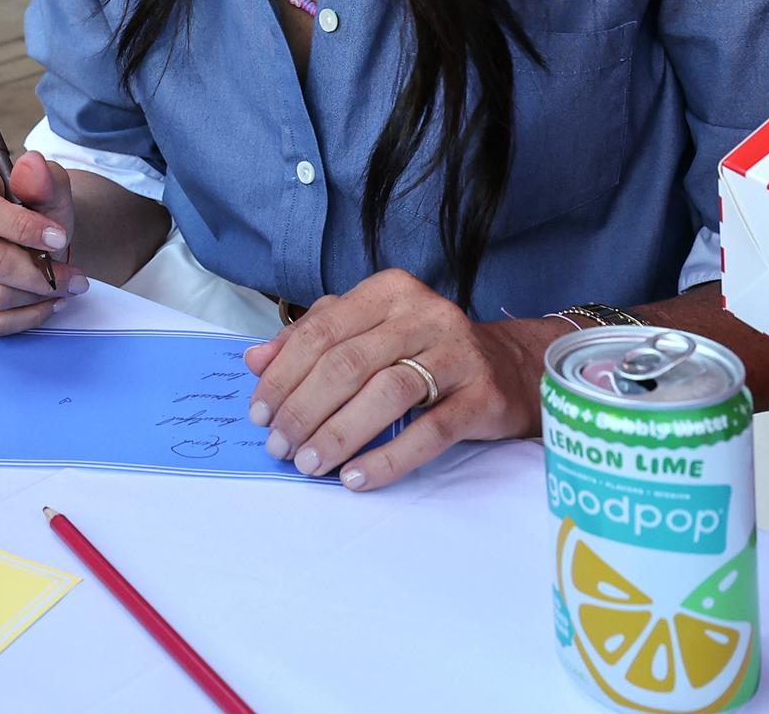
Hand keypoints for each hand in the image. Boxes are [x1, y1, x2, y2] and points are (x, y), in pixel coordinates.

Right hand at [0, 150, 89, 333]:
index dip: (22, 229)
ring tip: (63, 289)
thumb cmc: (41, 213)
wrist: (34, 241)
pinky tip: (44, 305)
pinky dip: (24, 318)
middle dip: (40, 276)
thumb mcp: (52, 191)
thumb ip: (45, 179)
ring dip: (37, 299)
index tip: (60, 238)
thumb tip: (32, 164)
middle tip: (76, 278)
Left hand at [244, 268, 551, 490]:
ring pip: (385, 392)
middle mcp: (423, 314)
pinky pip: (429, 430)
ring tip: (310, 465)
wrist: (513, 369)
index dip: (283, 375)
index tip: (259, 414)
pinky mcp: (482, 394)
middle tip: (280, 448)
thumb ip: (312, 341)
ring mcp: (457, 352)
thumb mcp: (369, 335)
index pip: (320, 332)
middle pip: (347, 363)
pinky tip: (358, 477)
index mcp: (388, 292)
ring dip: (339, 434)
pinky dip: (389, 456)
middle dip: (304, 410)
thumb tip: (254, 361)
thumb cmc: (426, 353)